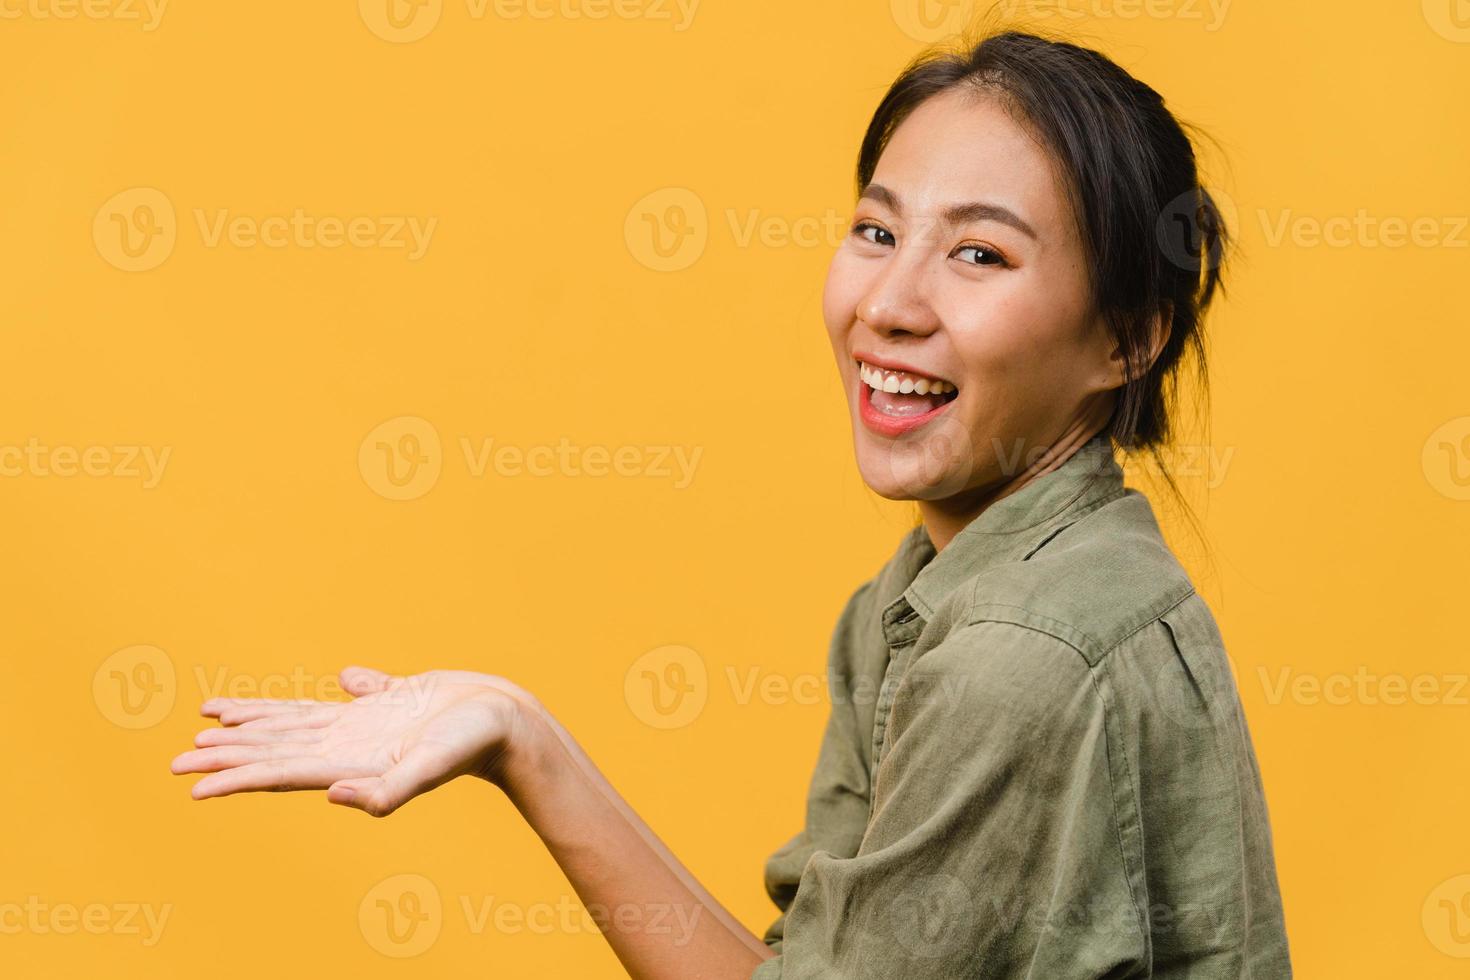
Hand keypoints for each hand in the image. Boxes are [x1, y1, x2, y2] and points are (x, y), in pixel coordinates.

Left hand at [170, 666, 538, 816]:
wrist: (509, 723)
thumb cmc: (473, 745)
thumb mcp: (430, 766)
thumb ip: (387, 791)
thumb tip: (333, 796)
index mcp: (351, 762)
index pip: (278, 771)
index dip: (233, 776)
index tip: (191, 782)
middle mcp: (349, 746)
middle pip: (274, 750)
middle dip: (226, 754)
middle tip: (178, 759)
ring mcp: (364, 725)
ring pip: (293, 724)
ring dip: (252, 726)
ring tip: (211, 722)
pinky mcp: (384, 703)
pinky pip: (329, 700)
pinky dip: (306, 698)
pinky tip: (295, 694)